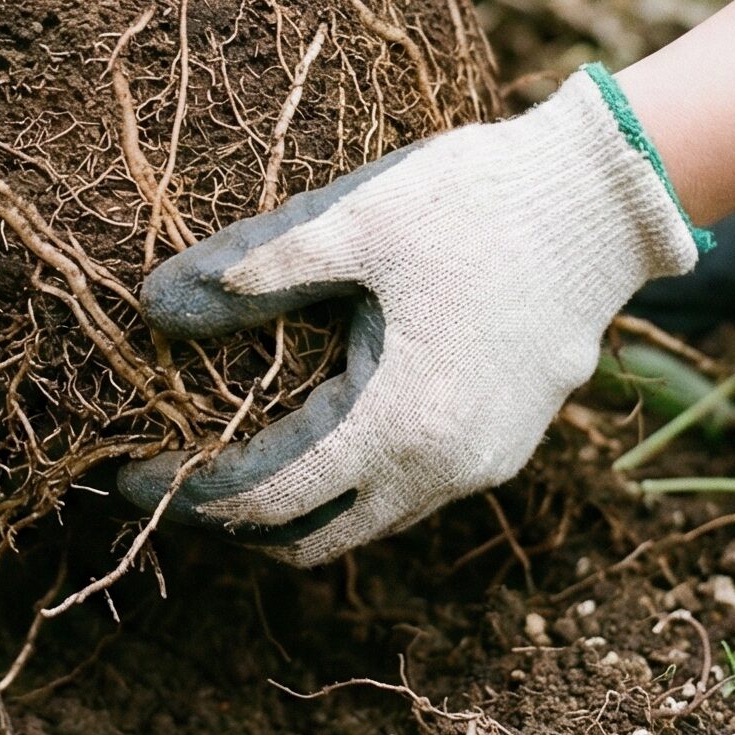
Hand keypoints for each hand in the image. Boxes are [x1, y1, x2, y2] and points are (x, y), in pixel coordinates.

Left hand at [119, 70, 701, 564]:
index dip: (193, 494)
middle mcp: (445, 470)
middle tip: (175, 470)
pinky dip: (352, 479)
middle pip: (315, 537)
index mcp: (399, 426)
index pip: (270, 500)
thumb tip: (155, 306)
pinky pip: (410, 489)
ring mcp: (484, 463)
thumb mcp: (351, 226)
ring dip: (299, 501)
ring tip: (232, 445)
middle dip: (238, 518)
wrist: (603, 198)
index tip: (132, 474)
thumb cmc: (474, 204)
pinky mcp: (507, 440)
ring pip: (368, 519)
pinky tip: (316, 422)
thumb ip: (252, 274)